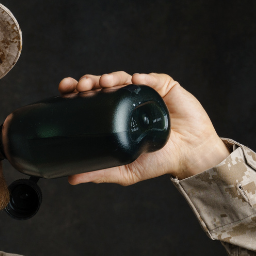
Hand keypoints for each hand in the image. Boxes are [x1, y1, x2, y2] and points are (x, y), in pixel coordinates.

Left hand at [57, 71, 230, 184]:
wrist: (191, 155)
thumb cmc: (159, 161)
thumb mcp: (125, 170)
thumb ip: (100, 172)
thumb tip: (71, 178)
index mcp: (114, 115)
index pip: (90, 98)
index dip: (76, 91)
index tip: (64, 89)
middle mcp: (127, 101)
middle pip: (103, 84)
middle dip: (89, 80)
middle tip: (80, 86)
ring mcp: (145, 92)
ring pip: (124, 77)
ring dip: (111, 77)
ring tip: (104, 82)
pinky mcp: (165, 86)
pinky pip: (152, 78)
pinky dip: (143, 78)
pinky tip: (136, 80)